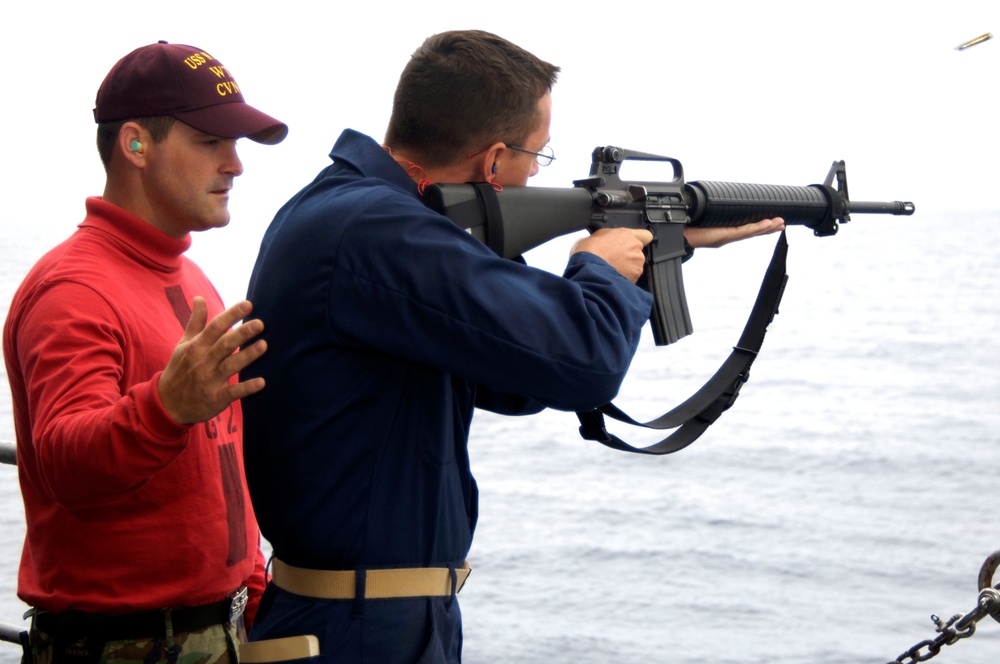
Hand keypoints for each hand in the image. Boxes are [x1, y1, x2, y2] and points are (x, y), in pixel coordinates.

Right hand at [158, 297, 266, 423]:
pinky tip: (262, 382)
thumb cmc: (179, 369)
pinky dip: (247, 388)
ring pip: (230, 366)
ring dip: (247, 356)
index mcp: (197, 346)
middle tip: (260, 323)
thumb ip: (195, 322)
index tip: (249, 305)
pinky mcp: (216, 398)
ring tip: (264, 345)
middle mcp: (203, 361)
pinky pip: (233, 392)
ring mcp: (209, 380)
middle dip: (242, 333)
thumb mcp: (183, 344)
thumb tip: (199, 298)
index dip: (232, 315)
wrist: (167, 404)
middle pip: (225, 344)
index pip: (215, 327)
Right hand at [571, 227, 653, 282]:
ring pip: (635, 266)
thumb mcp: (595, 235)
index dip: (640, 240)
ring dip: (627, 268)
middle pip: (637, 252)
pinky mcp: (635, 277)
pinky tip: (612, 277)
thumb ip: (607, 237)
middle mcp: (635, 248)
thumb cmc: (590, 253)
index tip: (633, 243)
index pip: (646, 235)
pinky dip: (624, 278)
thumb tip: (605, 240)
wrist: (589, 270)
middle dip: (628, 256)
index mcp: (626, 235)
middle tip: (615, 259)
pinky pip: (632, 277)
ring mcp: (636, 263)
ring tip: (612, 270)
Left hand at [684, 217, 784, 248]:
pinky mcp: (726, 236)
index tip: (773, 222)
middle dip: (769, 228)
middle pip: (754, 231)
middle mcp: (730, 234)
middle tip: (782, 225)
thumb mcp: (706, 215)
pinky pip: (744, 231)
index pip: (747, 227)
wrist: (681, 234)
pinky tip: (767, 224)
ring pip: (753, 231)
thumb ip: (713, 209)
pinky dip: (756, 227)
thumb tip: (714, 196)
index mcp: (727, 230)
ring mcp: (729, 236)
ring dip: (767, 227)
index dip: (760, 226)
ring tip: (779, 224)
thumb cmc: (690, 226)